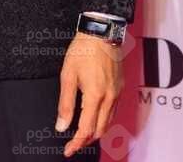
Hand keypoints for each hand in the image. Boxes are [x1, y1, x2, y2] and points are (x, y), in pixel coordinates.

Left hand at [55, 31, 123, 156]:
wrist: (101, 31)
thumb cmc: (83, 49)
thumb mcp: (68, 75)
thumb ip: (65, 103)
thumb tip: (61, 125)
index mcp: (95, 95)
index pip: (86, 130)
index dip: (76, 144)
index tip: (68, 151)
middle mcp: (109, 97)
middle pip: (100, 130)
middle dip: (86, 140)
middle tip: (73, 143)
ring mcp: (117, 93)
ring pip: (108, 123)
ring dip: (95, 131)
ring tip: (82, 132)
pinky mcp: (120, 87)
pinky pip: (113, 111)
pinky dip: (103, 119)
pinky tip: (94, 116)